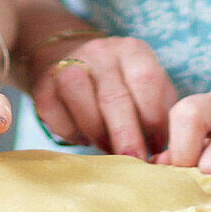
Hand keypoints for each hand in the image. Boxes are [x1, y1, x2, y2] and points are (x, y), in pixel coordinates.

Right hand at [26, 35, 177, 158]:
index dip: (153, 117)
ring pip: (78, 97)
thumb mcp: (147, 89)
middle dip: (126, 134)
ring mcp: (68, 65)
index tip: (158, 146)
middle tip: (135, 161)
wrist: (71, 61)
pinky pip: (55, 112)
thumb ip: (160, 113)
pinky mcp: (43, 85)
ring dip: (96, 131)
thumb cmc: (121, 86)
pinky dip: (70, 132)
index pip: (146, 80)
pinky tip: (84, 136)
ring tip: (108, 148)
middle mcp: (100, 52)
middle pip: (113, 95)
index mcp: (132, 50)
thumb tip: (167, 153)